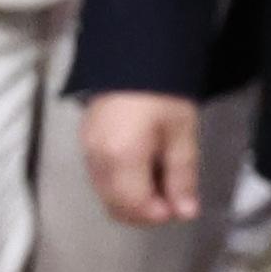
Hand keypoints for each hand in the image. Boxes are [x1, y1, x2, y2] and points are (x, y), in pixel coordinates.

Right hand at [83, 91, 205, 227]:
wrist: (133, 58)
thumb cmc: (161, 93)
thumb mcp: (181, 134)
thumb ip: (182, 177)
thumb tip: (185, 211)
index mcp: (122, 157)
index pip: (136, 207)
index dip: (161, 213)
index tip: (181, 204)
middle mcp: (97, 159)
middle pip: (117, 207)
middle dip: (146, 211)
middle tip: (172, 196)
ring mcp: (86, 152)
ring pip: (107, 196)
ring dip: (133, 200)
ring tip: (159, 178)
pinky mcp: (85, 144)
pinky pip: (101, 180)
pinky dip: (121, 186)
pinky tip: (141, 168)